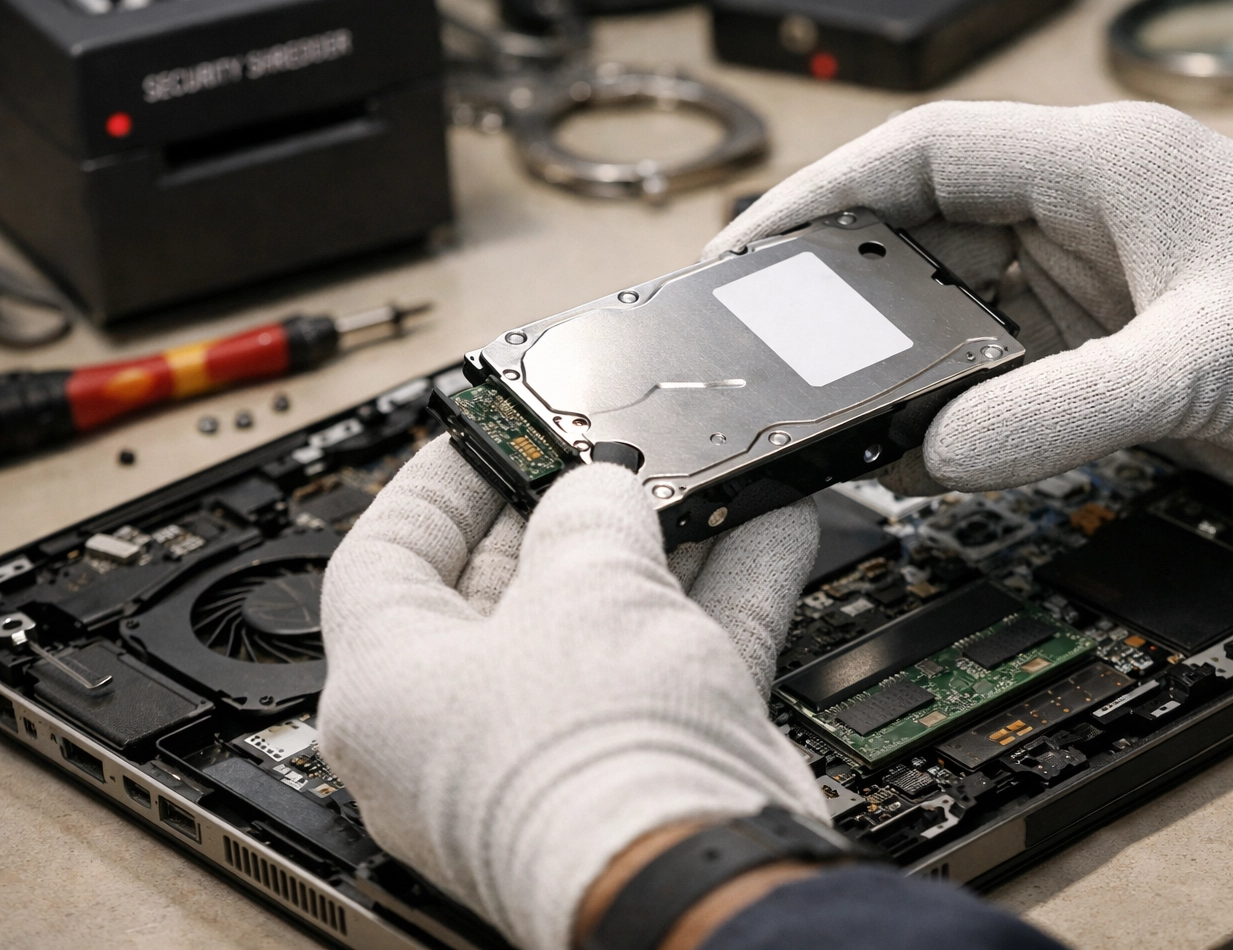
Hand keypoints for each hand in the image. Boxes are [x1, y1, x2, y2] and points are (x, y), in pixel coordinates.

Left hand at [318, 436, 828, 949]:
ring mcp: (553, 749)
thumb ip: (586, 510)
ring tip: (709, 479)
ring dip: (666, 547)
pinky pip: (673, 656)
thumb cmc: (590, 764)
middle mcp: (460, 726)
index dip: (439, 480)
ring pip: (605, 620)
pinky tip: (769, 534)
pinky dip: (719, 594)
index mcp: (391, 685)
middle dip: (571, 508)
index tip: (485, 433)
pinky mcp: (638, 763)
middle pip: (507, 585)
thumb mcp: (583, 581)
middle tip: (609, 450)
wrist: (695, 875)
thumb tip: (601, 493)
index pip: (388, 555)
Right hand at [706, 101, 1232, 516]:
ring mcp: (1088, 285)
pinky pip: (995, 371)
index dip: (826, 194)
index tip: (755, 242)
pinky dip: (951, 405)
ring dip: (898, 356)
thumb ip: (1058, 410)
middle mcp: (1080, 217)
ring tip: (835, 405)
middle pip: (920, 233)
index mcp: (1097, 167)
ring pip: (951, 308)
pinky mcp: (1102, 351)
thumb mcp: (1197, 364)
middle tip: (773, 341)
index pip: (924, 156)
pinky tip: (918, 442)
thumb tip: (936, 451)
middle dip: (845, 286)